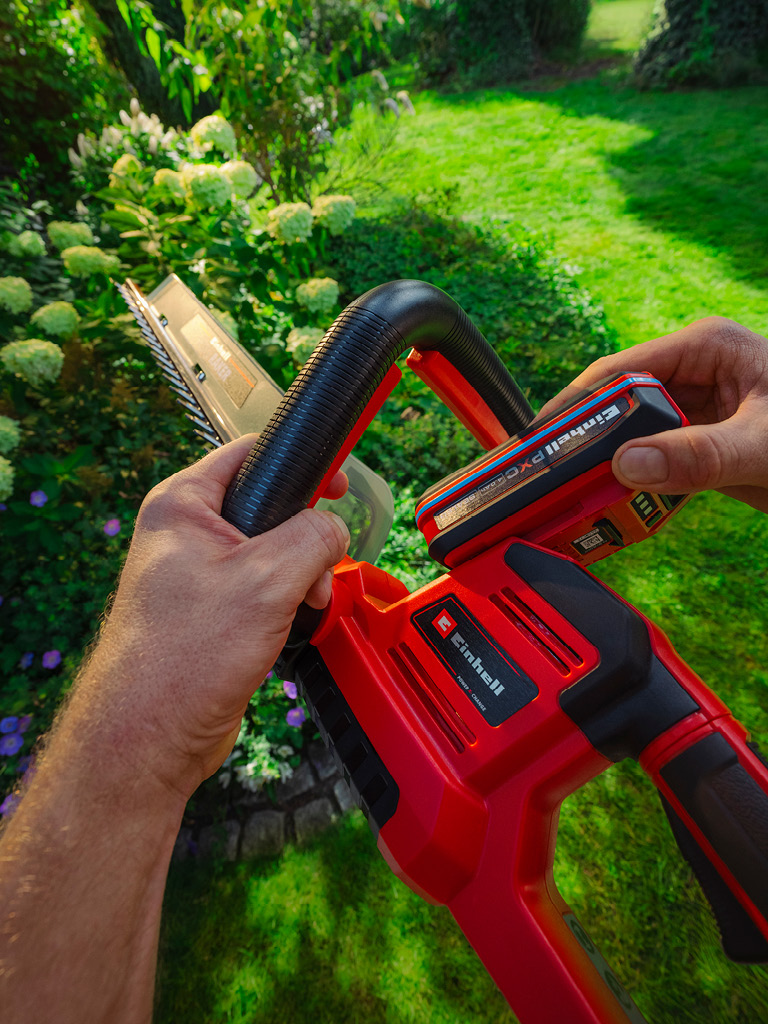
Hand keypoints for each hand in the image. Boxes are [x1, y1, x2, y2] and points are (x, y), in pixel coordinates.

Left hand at [68, 434, 349, 800]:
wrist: (152, 736)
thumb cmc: (184, 657)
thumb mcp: (267, 579)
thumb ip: (313, 537)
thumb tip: (335, 528)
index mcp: (183, 505)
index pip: (249, 455)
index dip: (298, 464)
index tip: (336, 482)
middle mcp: (186, 534)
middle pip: (269, 508)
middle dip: (306, 538)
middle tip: (321, 566)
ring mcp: (197, 574)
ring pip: (272, 553)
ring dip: (301, 576)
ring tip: (305, 605)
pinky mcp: (211, 611)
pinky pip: (263, 588)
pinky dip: (286, 602)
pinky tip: (290, 625)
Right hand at [538, 317, 767, 512]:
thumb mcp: (763, 444)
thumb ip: (698, 455)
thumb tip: (626, 465)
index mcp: (705, 347)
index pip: (619, 371)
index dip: (573, 405)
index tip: (538, 438)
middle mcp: (695, 372)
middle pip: (618, 404)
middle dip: (585, 439)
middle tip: (549, 475)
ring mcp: (698, 407)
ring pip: (632, 434)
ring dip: (608, 465)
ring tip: (572, 494)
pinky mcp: (704, 439)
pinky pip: (656, 458)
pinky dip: (637, 482)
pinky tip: (616, 502)